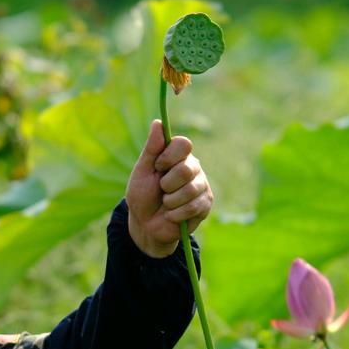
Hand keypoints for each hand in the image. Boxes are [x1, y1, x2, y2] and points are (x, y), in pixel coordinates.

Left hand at [125, 120, 212, 257]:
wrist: (147, 225)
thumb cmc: (143, 196)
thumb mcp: (142, 171)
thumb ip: (151, 148)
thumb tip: (158, 122)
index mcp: (178, 156)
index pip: (184, 144)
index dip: (169, 157)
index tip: (157, 167)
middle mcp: (194, 167)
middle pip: (186, 169)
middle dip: (167, 184)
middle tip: (161, 190)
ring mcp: (202, 186)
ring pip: (189, 190)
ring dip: (170, 202)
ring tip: (166, 204)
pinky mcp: (206, 204)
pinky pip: (192, 207)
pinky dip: (176, 214)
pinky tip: (172, 215)